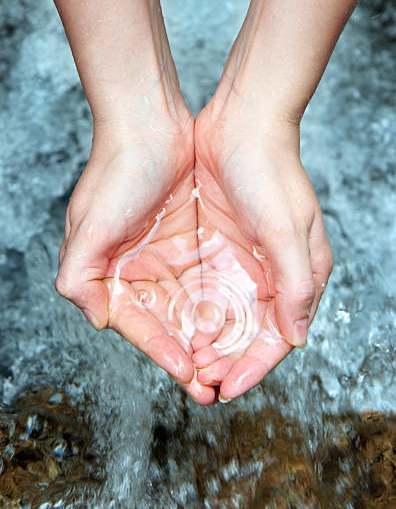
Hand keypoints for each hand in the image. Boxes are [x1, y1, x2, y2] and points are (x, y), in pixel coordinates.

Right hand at [55, 109, 217, 404]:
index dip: (161, 352)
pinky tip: (235, 321)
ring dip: (206, 336)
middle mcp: (138, 269)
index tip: (188, 374)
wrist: (150, 123)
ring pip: (189, 307)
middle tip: (214, 384)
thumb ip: (80, 277)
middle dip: (188, 355)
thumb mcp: (88, 225)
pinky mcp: (191, 239)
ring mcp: (166, 255)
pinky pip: (206, 280)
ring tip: (230, 362)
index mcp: (110, 273)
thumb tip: (96, 320)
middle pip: (166, 324)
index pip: (138, 325)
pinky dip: (218, 303)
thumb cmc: (116, 170)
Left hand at [192, 90, 332, 400]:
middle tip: (201, 382)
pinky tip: (178, 325)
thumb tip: (296, 337)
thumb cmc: (272, 173)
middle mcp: (272, 273)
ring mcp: (243, 260)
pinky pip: (207, 289)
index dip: (253, 366)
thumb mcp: (287, 230)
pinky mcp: (218, 245)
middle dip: (228, 360)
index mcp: (297, 274)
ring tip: (187, 362)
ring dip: (209, 341)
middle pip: (249, 332)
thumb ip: (294, 286)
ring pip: (226, 315)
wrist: (241, 125)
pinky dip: (195, 312)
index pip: (277, 335)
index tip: (227, 388)